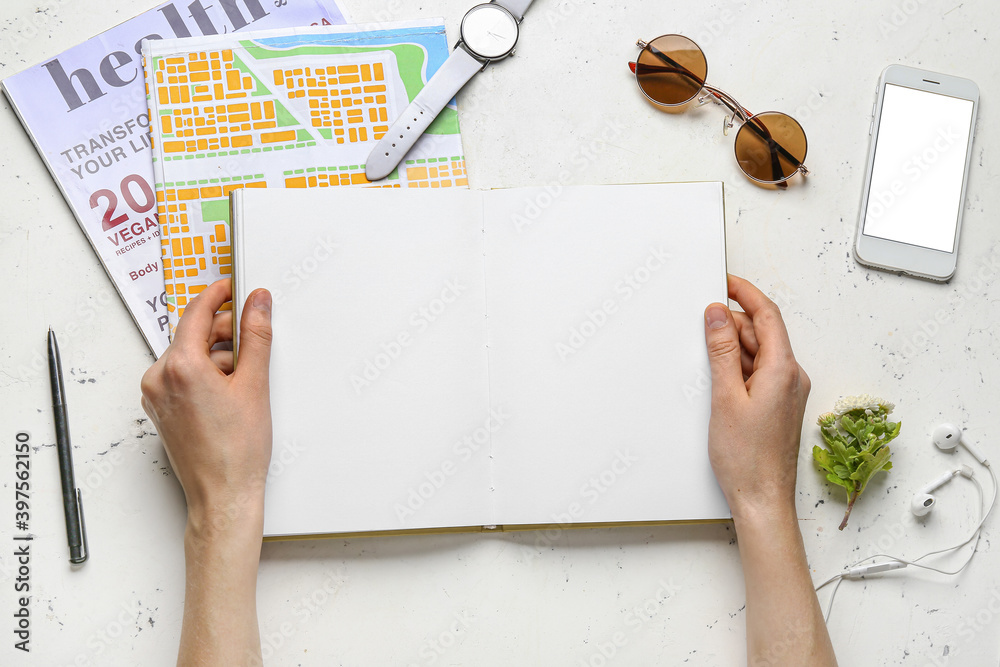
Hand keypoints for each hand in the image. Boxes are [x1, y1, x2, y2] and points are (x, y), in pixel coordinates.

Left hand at [140, 279, 273, 533]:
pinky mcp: (160, 409)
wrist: (223, 494)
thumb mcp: (255, 384)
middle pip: (193, 335)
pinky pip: (182, 377)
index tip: (232, 287)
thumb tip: (257, 303)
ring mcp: (156, 395)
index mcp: (180, 367)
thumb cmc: (237, 450)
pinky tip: (229, 395)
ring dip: (217, 358)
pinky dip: (206, 376)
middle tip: (253, 344)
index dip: (217, 295)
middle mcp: (159, 378)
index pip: (196, 313)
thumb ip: (256, 336)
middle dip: (224, 334)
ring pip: (189, 356)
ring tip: (244, 384)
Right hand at [703, 274, 810, 522]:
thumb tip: (717, 316)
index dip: (746, 293)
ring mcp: (786, 392)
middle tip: (702, 322)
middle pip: (763, 333)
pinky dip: (738, 367)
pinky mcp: (778, 405)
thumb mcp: (725, 397)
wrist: (762, 500)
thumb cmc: (747, 458)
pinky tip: (718, 378)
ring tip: (705, 356)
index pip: (767, 315)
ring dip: (733, 347)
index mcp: (784, 370)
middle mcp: (792, 377)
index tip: (726, 281)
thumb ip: (721, 352)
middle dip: (733, 323)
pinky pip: (759, 373)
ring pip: (760, 353)